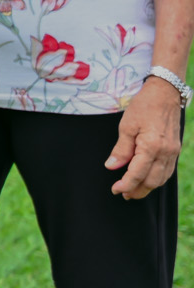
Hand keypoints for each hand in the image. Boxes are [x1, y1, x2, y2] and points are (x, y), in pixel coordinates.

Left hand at [107, 78, 183, 198]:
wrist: (165, 94)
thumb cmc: (144, 107)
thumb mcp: (126, 126)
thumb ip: (121, 149)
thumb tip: (112, 166)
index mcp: (151, 147)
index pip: (137, 174)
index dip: (125, 184)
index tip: (115, 190)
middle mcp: (165, 153)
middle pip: (152, 181)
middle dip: (137, 190)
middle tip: (123, 194)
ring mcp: (173, 152)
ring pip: (162, 178)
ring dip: (148, 187)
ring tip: (134, 190)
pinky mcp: (175, 150)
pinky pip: (168, 171)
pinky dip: (157, 179)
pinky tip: (148, 179)